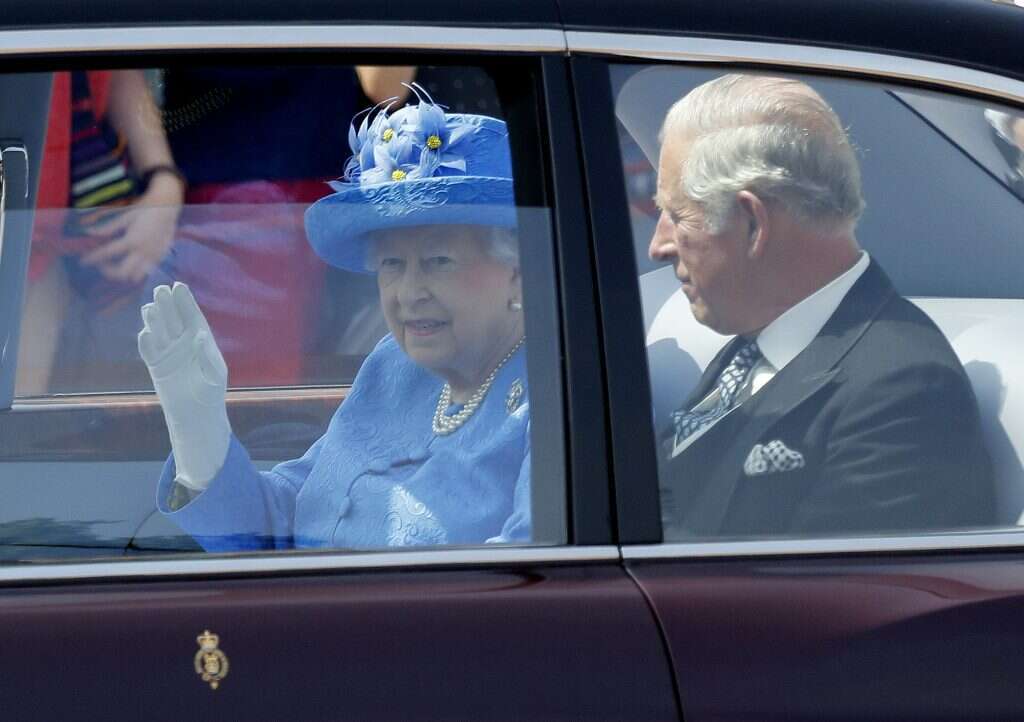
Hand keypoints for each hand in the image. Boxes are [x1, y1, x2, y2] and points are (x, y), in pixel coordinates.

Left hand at [80, 173, 183, 282]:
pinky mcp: (160, 258)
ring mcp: (152, 257)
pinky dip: (135, 271)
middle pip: (121, 272)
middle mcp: (143, 252)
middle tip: (102, 264)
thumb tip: (88, 232)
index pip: (107, 253)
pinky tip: (130, 262)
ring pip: (135, 276)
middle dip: (108, 271)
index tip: (83, 261)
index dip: (93, 258)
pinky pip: (145, 271)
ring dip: (123, 274)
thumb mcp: (125, 217)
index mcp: (132, 240)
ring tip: (116, 265)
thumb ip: (107, 227)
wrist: (169, 207)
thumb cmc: (146, 209)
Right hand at [139, 282, 230, 490]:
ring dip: (154, 320)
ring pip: (159, 331)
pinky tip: (145, 333)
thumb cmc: (211, 392)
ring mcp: (168, 352)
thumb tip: (197, 336)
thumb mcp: (214, 373)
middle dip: (167, 305)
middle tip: (160, 290)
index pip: (191, 316)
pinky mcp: (156, 365)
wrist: (197, 414)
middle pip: (173, 319)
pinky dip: (146, 342)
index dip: (185, 302)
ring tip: (150, 307)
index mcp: (200, 339)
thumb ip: (206, 355)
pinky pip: (149, 351)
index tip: (179, 286)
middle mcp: (182, 342)